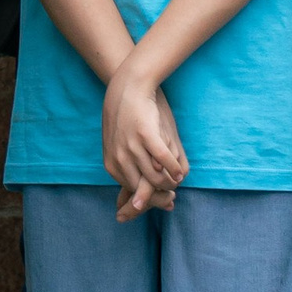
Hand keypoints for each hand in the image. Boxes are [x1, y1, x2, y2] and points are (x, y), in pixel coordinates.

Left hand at [102, 62, 187, 218]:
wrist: (127, 88)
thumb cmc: (126, 119)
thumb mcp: (119, 146)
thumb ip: (126, 170)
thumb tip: (130, 201)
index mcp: (112, 164)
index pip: (132, 193)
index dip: (149, 201)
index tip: (164, 204)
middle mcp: (120, 159)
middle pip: (143, 190)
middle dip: (160, 198)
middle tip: (172, 199)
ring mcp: (132, 148)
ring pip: (156, 178)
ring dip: (169, 184)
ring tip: (176, 182)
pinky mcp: (146, 135)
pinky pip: (164, 161)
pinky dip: (174, 169)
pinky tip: (179, 172)